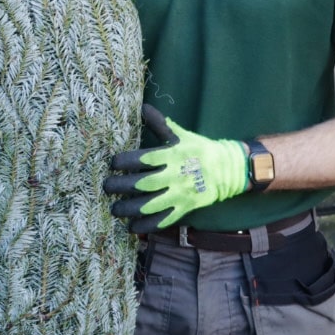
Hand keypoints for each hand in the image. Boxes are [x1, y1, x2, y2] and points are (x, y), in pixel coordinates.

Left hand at [102, 105, 247, 232]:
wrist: (228, 169)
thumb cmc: (199, 149)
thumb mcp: (181, 135)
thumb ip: (160, 124)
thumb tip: (142, 107)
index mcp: (172, 156)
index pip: (144, 159)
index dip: (125, 161)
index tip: (112, 163)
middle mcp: (174, 176)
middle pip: (143, 183)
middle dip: (121, 186)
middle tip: (106, 187)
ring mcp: (180, 194)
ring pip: (151, 205)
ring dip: (130, 208)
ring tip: (114, 209)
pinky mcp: (185, 208)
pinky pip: (164, 220)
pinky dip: (147, 225)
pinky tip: (132, 227)